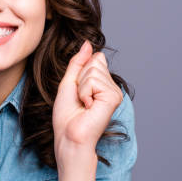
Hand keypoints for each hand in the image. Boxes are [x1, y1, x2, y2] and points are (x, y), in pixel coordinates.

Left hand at [52, 40, 122, 163]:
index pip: (94, 58)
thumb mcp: (68, 83)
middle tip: (80, 99)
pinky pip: (93, 80)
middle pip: (94, 62)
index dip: (80, 71)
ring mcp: (114, 92)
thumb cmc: (67, 116)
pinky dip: (84, 92)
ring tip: (84, 104)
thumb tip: (87, 44)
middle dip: (80, 79)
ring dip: (81, 88)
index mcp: (102, 84)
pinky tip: (88, 107)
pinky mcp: (114, 97)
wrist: (69, 136)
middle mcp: (111, 87)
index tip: (78, 91)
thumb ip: (78, 62)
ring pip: (93, 70)